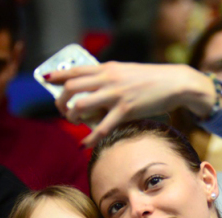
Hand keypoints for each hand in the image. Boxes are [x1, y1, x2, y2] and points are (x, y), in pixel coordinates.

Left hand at [44, 62, 214, 146]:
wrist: (174, 82)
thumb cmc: (151, 79)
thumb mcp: (126, 72)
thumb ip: (109, 78)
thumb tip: (93, 90)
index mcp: (107, 68)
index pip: (74, 69)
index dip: (57, 76)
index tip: (46, 80)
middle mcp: (108, 79)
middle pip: (71, 87)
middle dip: (60, 101)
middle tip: (62, 111)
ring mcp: (116, 95)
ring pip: (80, 105)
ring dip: (71, 116)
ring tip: (74, 122)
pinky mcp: (126, 110)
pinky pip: (102, 127)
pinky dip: (90, 138)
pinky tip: (84, 144)